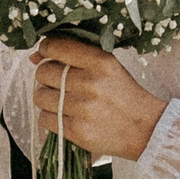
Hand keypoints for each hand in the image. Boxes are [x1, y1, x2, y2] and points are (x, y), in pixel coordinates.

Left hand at [31, 35, 166, 161]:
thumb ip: (73, 56)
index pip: (56, 47)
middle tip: (61, 84)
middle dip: (47, 77)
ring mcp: (83, 108)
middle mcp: (90, 83)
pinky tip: (67, 117)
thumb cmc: (122, 93)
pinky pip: (44, 119)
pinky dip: (51, 118)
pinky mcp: (77, 131)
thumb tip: (34, 56)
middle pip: (43, 72)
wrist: (145, 129)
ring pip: (40, 97)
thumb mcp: (106, 66)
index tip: (48, 55)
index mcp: (99, 61)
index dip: (46, 50)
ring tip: (64, 102)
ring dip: (47, 99)